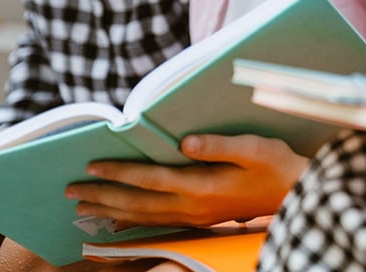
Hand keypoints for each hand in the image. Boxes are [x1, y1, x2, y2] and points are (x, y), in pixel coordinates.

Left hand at [64, 134, 308, 226]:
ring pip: (142, 216)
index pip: (150, 178)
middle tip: (69, 191)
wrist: (296, 193)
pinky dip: (130, 221)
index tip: (92, 165)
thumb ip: (219, 145)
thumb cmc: (277, 165)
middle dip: (102, 195)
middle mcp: (192, 206)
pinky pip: (156, 222)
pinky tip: (117, 219)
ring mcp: (195, 216)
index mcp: (202, 185)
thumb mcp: (254, 148)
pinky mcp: (199, 219)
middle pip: (137, 203)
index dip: (120, 172)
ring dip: (109, 210)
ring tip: (82, 207)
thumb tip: (185, 142)